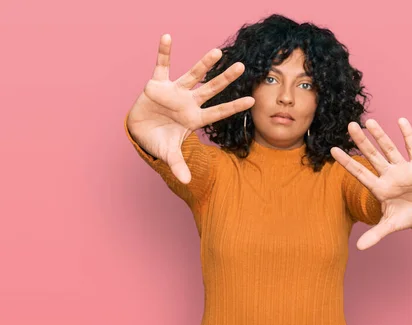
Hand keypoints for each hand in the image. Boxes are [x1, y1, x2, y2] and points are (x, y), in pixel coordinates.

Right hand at [126, 34, 254, 183]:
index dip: (234, 107)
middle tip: (243, 66)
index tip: (253, 100)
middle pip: (211, 89)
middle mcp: (189, 102)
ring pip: (193, 75)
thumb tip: (187, 182)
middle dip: (226, 79)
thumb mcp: (170, 154)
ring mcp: (175, 91)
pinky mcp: (158, 84)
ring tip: (217, 51)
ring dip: (204, 63)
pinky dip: (164, 52)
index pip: (219, 112)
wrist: (140, 130)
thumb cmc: (160, 140)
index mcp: (195, 118)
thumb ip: (179, 165)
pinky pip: (162, 65)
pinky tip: (167, 37)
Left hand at [331, 117, 411, 249]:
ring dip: (381, 136)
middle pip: (372, 156)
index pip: (359, 173)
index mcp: (380, 188)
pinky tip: (401, 121)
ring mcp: (403, 168)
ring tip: (370, 122)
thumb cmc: (407, 214)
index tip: (332, 150)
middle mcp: (389, 175)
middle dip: (361, 142)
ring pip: (390, 149)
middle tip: (350, 125)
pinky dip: (408, 135)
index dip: (347, 162)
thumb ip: (375, 234)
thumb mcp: (391, 225)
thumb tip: (359, 248)